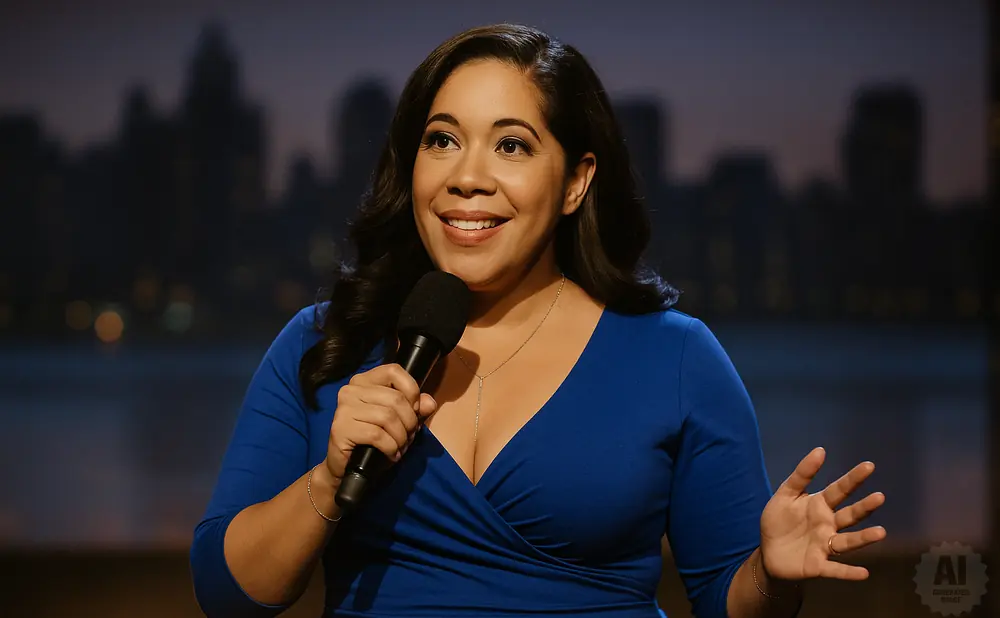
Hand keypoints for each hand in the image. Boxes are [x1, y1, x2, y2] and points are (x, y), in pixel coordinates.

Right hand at [323, 363, 437, 486]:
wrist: (347, 467)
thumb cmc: (374, 442)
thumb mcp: (400, 422)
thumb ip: (416, 409)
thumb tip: (429, 403)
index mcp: (364, 381)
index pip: (394, 371)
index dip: (411, 390)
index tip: (414, 410)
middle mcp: (351, 390)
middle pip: (395, 398)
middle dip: (409, 422)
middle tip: (408, 436)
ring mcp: (343, 408)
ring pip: (388, 417)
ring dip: (401, 437)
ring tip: (400, 446)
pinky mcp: (340, 429)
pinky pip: (377, 435)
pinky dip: (391, 447)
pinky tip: (391, 454)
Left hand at [759, 446, 886, 581]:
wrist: (768, 552)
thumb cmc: (779, 521)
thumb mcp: (785, 495)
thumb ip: (802, 475)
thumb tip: (820, 450)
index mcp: (820, 505)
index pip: (839, 489)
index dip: (853, 478)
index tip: (869, 466)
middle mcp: (828, 525)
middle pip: (849, 515)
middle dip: (864, 507)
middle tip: (879, 497)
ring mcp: (825, 546)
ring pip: (847, 542)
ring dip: (863, 538)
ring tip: (880, 533)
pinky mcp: (818, 565)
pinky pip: (835, 569)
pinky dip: (848, 572)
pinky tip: (863, 573)